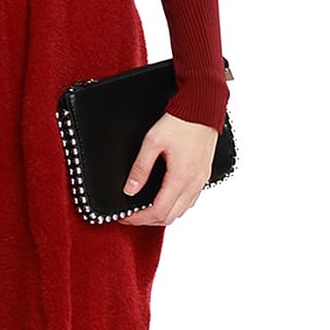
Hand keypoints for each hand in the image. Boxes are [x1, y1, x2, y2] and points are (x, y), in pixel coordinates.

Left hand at [115, 113, 218, 227]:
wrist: (202, 109)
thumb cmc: (180, 122)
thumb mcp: (152, 142)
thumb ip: (140, 168)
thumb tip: (130, 190)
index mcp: (180, 177)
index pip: (158, 211)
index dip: (138, 218)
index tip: (125, 217)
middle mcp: (193, 183)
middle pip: (169, 217)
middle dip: (148, 220)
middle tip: (131, 215)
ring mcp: (201, 181)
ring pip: (181, 211)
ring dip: (162, 215)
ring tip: (144, 209)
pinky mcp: (203, 176)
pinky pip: (189, 201)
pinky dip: (175, 206)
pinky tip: (163, 199)